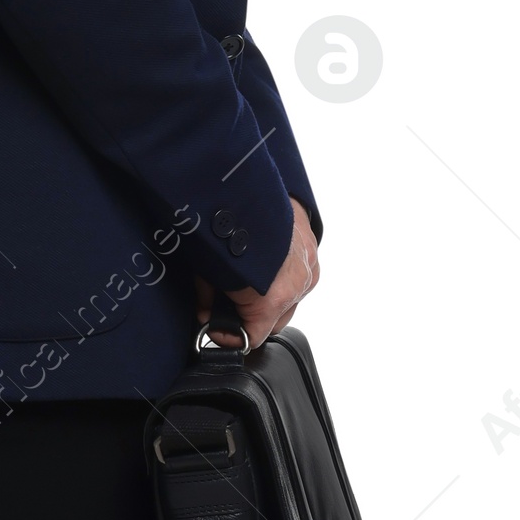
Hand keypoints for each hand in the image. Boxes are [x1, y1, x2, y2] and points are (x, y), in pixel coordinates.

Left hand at [195, 197, 319, 350]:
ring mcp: (308, 269)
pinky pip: (298, 279)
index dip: (230, 335)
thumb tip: (206, 314)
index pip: (254, 337)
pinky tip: (264, 264)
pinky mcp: (313, 252)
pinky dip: (281, 277)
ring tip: (244, 281)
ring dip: (268, 299)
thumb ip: (209, 297)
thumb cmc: (225, 223)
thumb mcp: (207, 267)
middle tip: (226, 306)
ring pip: (288, 301)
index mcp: (272, 298)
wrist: (246, 182)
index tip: (215, 328)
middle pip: (273, 322)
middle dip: (249, 318)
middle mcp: (296, 287)